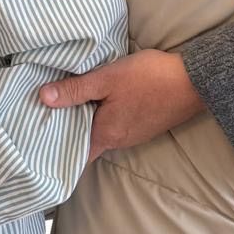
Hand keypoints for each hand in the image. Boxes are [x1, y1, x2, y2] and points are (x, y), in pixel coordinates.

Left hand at [40, 50, 205, 161]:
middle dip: (68, 132)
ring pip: (101, 132)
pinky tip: (96, 101)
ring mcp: (133, 134)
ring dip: (86, 122)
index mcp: (106, 135)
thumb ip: (75, 90)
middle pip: (87, 142)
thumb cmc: (148, 79)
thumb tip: (42, 98)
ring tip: (64, 106)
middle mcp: (118, 141)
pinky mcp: (143, 123)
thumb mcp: (106, 79)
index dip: (58, 149)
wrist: (193, 81)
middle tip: (44, 118)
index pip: (75, 154)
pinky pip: (115, 125)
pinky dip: (102, 117)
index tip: (39, 141)